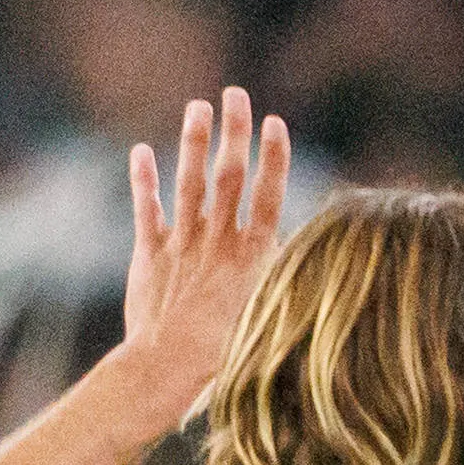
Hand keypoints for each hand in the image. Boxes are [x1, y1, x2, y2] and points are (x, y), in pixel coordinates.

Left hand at [109, 87, 290, 413]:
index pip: (267, 197)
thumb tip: (322, 270)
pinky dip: (143, 181)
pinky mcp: (150, 257)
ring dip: (192, 141)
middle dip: (233, 132)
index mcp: (252, 260)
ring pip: (189, 183)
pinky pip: (147, 211)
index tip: (274, 122)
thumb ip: (287, 290)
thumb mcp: (271, 325)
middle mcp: (218, 244)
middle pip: (228, 177)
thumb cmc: (225, 362)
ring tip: (197, 106)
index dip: (273, 158)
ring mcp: (182, 246)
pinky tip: (141, 151)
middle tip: (235, 92)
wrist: (165, 372)